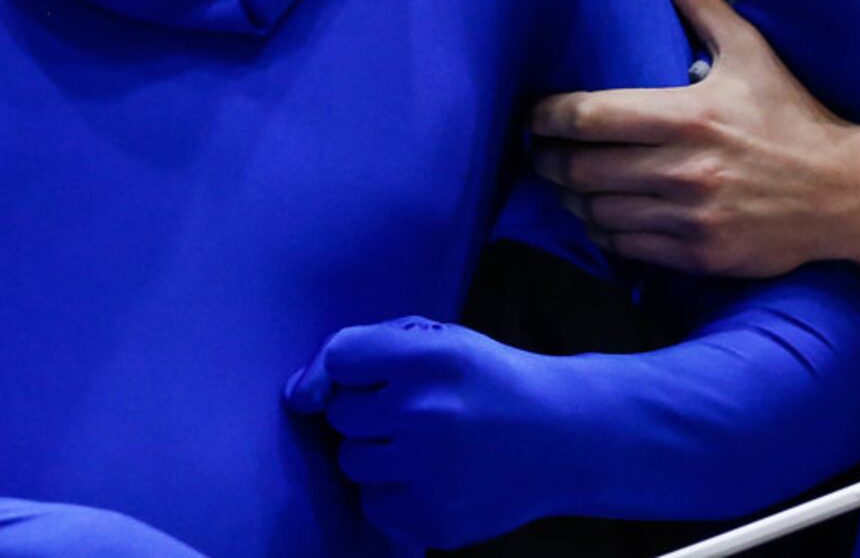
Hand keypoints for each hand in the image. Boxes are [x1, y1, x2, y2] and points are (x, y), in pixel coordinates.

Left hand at [285, 318, 569, 547]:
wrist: (562, 437)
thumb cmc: (486, 380)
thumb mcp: (440, 340)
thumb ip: (367, 348)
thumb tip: (297, 394)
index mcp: (427, 358)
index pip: (340, 357)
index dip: (353, 368)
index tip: (375, 375)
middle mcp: (424, 413)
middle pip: (342, 414)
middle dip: (367, 412)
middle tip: (412, 411)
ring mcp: (427, 472)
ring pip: (351, 462)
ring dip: (377, 453)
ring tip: (424, 444)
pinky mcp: (431, 520)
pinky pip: (372, 504)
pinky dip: (392, 493)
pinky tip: (432, 477)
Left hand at [530, 0, 859, 277]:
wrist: (844, 193)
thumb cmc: (791, 114)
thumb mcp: (748, 48)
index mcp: (688, 114)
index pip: (591, 116)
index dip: (547, 116)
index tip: (530, 113)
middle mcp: (684, 169)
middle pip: (582, 169)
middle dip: (546, 160)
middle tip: (534, 151)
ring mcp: (690, 217)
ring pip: (597, 212)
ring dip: (569, 198)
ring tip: (560, 183)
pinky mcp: (699, 256)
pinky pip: (626, 247)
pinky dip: (603, 231)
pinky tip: (598, 214)